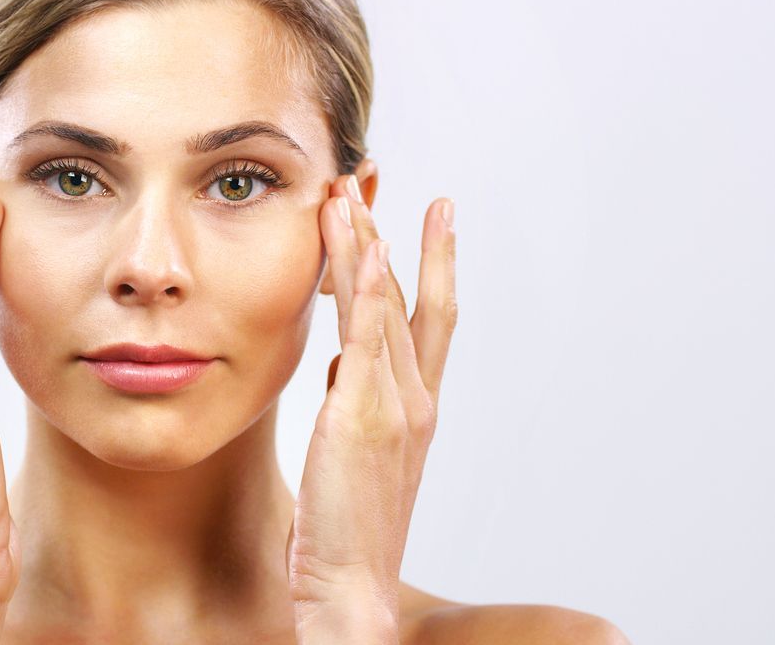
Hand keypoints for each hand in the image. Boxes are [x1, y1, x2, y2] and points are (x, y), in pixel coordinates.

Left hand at [286, 177, 457, 636]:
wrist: (352, 588)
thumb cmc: (349, 531)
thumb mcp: (356, 456)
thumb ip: (356, 405)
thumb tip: (344, 368)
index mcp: (418, 410)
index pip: (429, 322)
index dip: (431, 268)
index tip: (430, 222)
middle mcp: (416, 401)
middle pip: (412, 301)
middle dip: (403, 239)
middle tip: (393, 187)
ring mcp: (395, 406)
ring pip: (384, 307)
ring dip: (367, 246)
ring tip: (350, 196)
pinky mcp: (362, 416)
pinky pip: (367, 338)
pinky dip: (367, 289)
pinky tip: (363, 248)